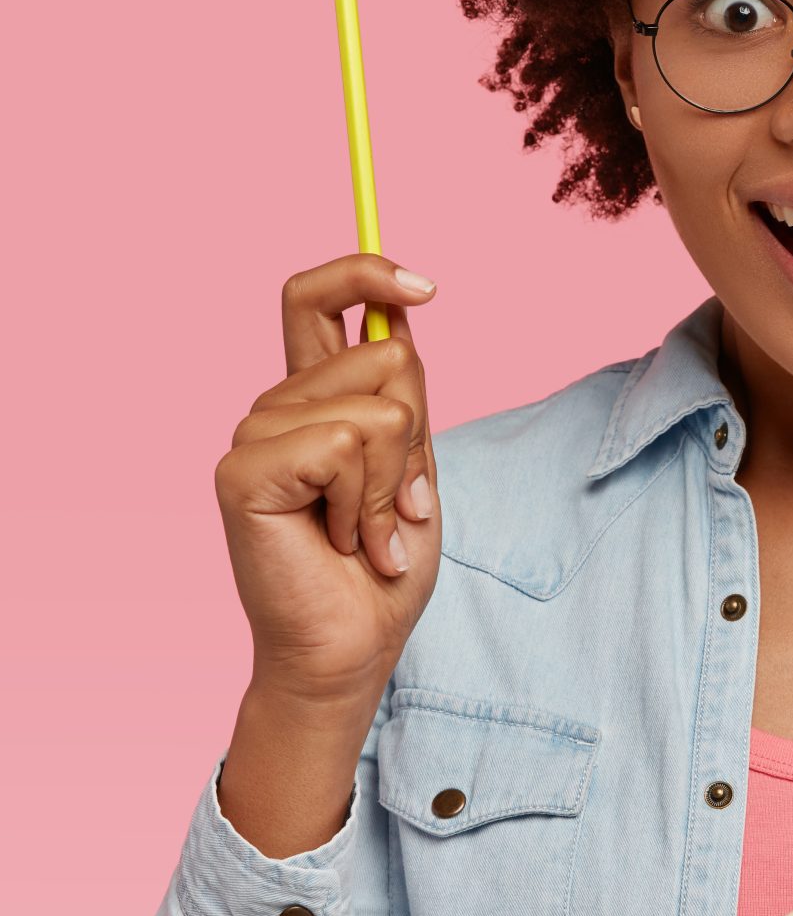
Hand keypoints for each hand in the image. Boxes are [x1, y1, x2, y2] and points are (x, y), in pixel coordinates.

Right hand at [216, 253, 441, 714]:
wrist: (353, 644)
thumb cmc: (385, 564)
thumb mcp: (413, 463)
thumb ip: (401, 395)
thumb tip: (403, 309)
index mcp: (313, 397)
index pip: (317, 298)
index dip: (366, 271)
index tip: (427, 286)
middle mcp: (275, 406)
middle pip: (390, 355)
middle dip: (422, 437)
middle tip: (400, 505)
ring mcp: (251, 435)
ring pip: (381, 408)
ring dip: (398, 484)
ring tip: (370, 532)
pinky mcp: (241, 471)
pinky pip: (347, 446)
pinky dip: (369, 503)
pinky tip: (345, 541)